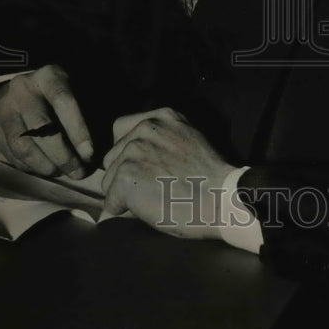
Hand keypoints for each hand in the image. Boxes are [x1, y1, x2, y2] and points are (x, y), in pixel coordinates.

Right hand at [0, 64, 92, 177]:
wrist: (26, 88)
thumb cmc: (62, 94)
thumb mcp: (79, 93)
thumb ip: (90, 115)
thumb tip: (94, 150)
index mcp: (49, 76)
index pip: (63, 101)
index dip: (77, 130)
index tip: (89, 154)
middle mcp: (23, 89)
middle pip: (40, 127)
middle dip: (62, 155)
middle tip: (77, 172)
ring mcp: (4, 108)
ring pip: (22, 144)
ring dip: (44, 165)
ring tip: (61, 172)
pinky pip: (11, 154)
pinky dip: (30, 167)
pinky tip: (45, 169)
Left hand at [101, 107, 235, 239]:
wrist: (220, 200)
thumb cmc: (210, 179)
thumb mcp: (189, 140)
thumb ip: (162, 139)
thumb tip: (134, 158)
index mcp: (162, 117)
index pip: (120, 129)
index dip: (127, 152)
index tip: (145, 167)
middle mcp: (145, 127)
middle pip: (112, 157)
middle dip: (125, 174)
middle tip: (154, 187)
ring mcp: (133, 151)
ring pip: (108, 180)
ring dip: (125, 193)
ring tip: (154, 198)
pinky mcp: (126, 176)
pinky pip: (110, 201)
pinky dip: (123, 210)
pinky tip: (148, 209)